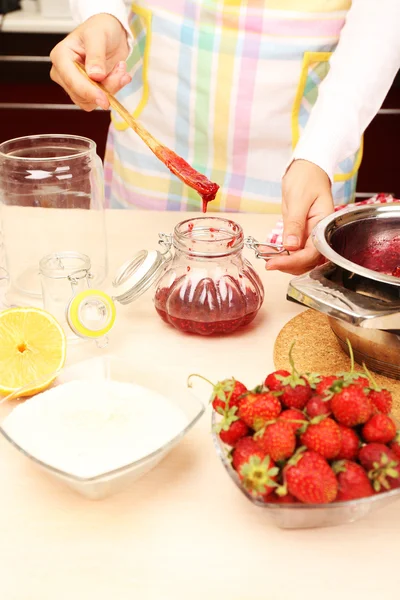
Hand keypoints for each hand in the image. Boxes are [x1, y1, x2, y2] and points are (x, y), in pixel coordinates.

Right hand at [50, 14, 130, 110]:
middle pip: (81, 95)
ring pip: (91, 101)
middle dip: (104, 88)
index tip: (104, 98)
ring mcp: (74, 84)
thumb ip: (96, 55)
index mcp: (60, 56)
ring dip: (111, 89)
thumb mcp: (98, 35)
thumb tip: (95, 76)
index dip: (88, 92)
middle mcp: (63, 73)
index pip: (71, 81)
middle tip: (121, 72)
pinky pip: (99, 100)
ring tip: (120, 70)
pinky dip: (113, 90)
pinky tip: (119, 76)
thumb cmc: (100, 29)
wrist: (111, 33)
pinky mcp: (87, 91)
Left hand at [267, 160, 333, 274]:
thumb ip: (295, 223)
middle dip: (289, 265)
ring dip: (284, 262)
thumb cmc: (307, 179)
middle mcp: (319, 234)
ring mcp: (310, 235)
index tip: (275, 263)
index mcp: (325, 225)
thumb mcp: (299, 199)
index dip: (294, 261)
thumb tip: (291, 246)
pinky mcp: (301, 234)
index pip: (312, 253)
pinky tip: (268, 251)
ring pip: (301, 259)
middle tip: (269, 263)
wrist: (306, 169)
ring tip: (266, 257)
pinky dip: (281, 254)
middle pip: (308, 261)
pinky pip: (293, 250)